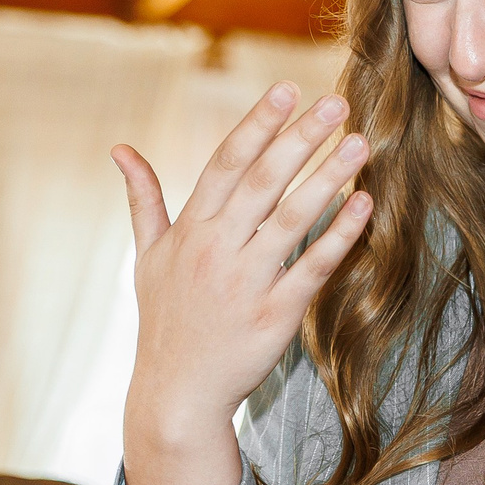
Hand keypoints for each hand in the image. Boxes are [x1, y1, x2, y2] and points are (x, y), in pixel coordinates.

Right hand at [113, 83, 372, 484]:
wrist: (175, 395)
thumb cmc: (164, 321)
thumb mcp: (147, 257)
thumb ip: (143, 199)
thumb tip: (119, 149)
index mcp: (190, 230)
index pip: (226, 163)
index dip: (258, 124)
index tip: (288, 90)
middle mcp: (216, 250)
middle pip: (263, 182)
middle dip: (300, 138)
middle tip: (337, 103)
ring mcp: (245, 283)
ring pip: (292, 220)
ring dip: (328, 179)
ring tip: (359, 144)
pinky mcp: (274, 317)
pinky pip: (311, 269)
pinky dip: (339, 236)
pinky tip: (365, 205)